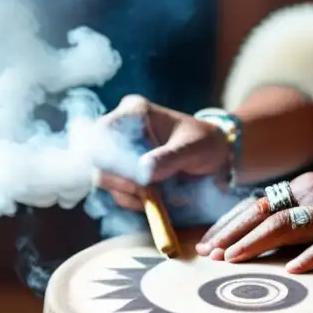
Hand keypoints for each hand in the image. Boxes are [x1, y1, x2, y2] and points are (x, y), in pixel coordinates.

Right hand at [95, 95, 230, 210]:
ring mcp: (120, 152)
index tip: (133, 178)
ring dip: (129, 194)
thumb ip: (169, 158)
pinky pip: (117, 191)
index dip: (109, 156)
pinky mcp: (124, 172)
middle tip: (147, 192)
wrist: (213, 157)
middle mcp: (121, 129)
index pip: (103, 131)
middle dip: (120, 181)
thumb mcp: (193, 149)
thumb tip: (142, 171)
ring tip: (158, 196)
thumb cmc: (205, 144)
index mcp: (135, 112)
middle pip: (98, 159)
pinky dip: (132, 200)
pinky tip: (153, 199)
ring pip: (105, 178)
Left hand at [196, 171, 312, 272]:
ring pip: (288, 226)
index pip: (256, 206)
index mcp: (299, 190)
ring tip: (233, 260)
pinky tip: (292, 271)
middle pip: (263, 215)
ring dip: (256, 243)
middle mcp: (311, 197)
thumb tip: (257, 239)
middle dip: (232, 236)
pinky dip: (310, 257)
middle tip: (208, 256)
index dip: (228, 225)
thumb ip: (293, 215)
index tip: (205, 245)